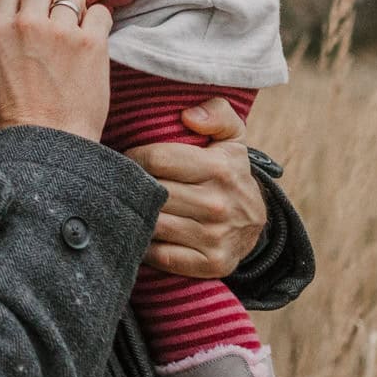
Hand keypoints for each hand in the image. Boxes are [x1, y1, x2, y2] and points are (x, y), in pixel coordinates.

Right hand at [0, 0, 112, 139]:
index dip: (19, 2)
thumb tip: (11, 24)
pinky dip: (97, 22)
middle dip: (47, 4)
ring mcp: (60, 31)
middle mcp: (27, 24)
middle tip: (53, 27)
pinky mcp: (91, 42)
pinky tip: (92, 39)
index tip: (27, 15)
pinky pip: (100, 11)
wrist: (50, 144)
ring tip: (74, 32)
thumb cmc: (18, 118)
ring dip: (73, 10)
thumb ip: (0, 42)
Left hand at [127, 99, 265, 276]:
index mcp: (221, 168)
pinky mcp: (211, 264)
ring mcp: (215, 237)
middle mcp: (219, 204)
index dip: (134, 157)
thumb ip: (217, 113)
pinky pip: (159, 255)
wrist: (255, 223)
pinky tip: (141, 231)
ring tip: (126, 204)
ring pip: (153, 224)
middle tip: (120, 182)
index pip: (157, 159)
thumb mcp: (231, 137)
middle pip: (152, 193)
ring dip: (134, 214)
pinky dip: (144, 245)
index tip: (129, 159)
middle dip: (131, 185)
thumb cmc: (229, 172)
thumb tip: (189, 116)